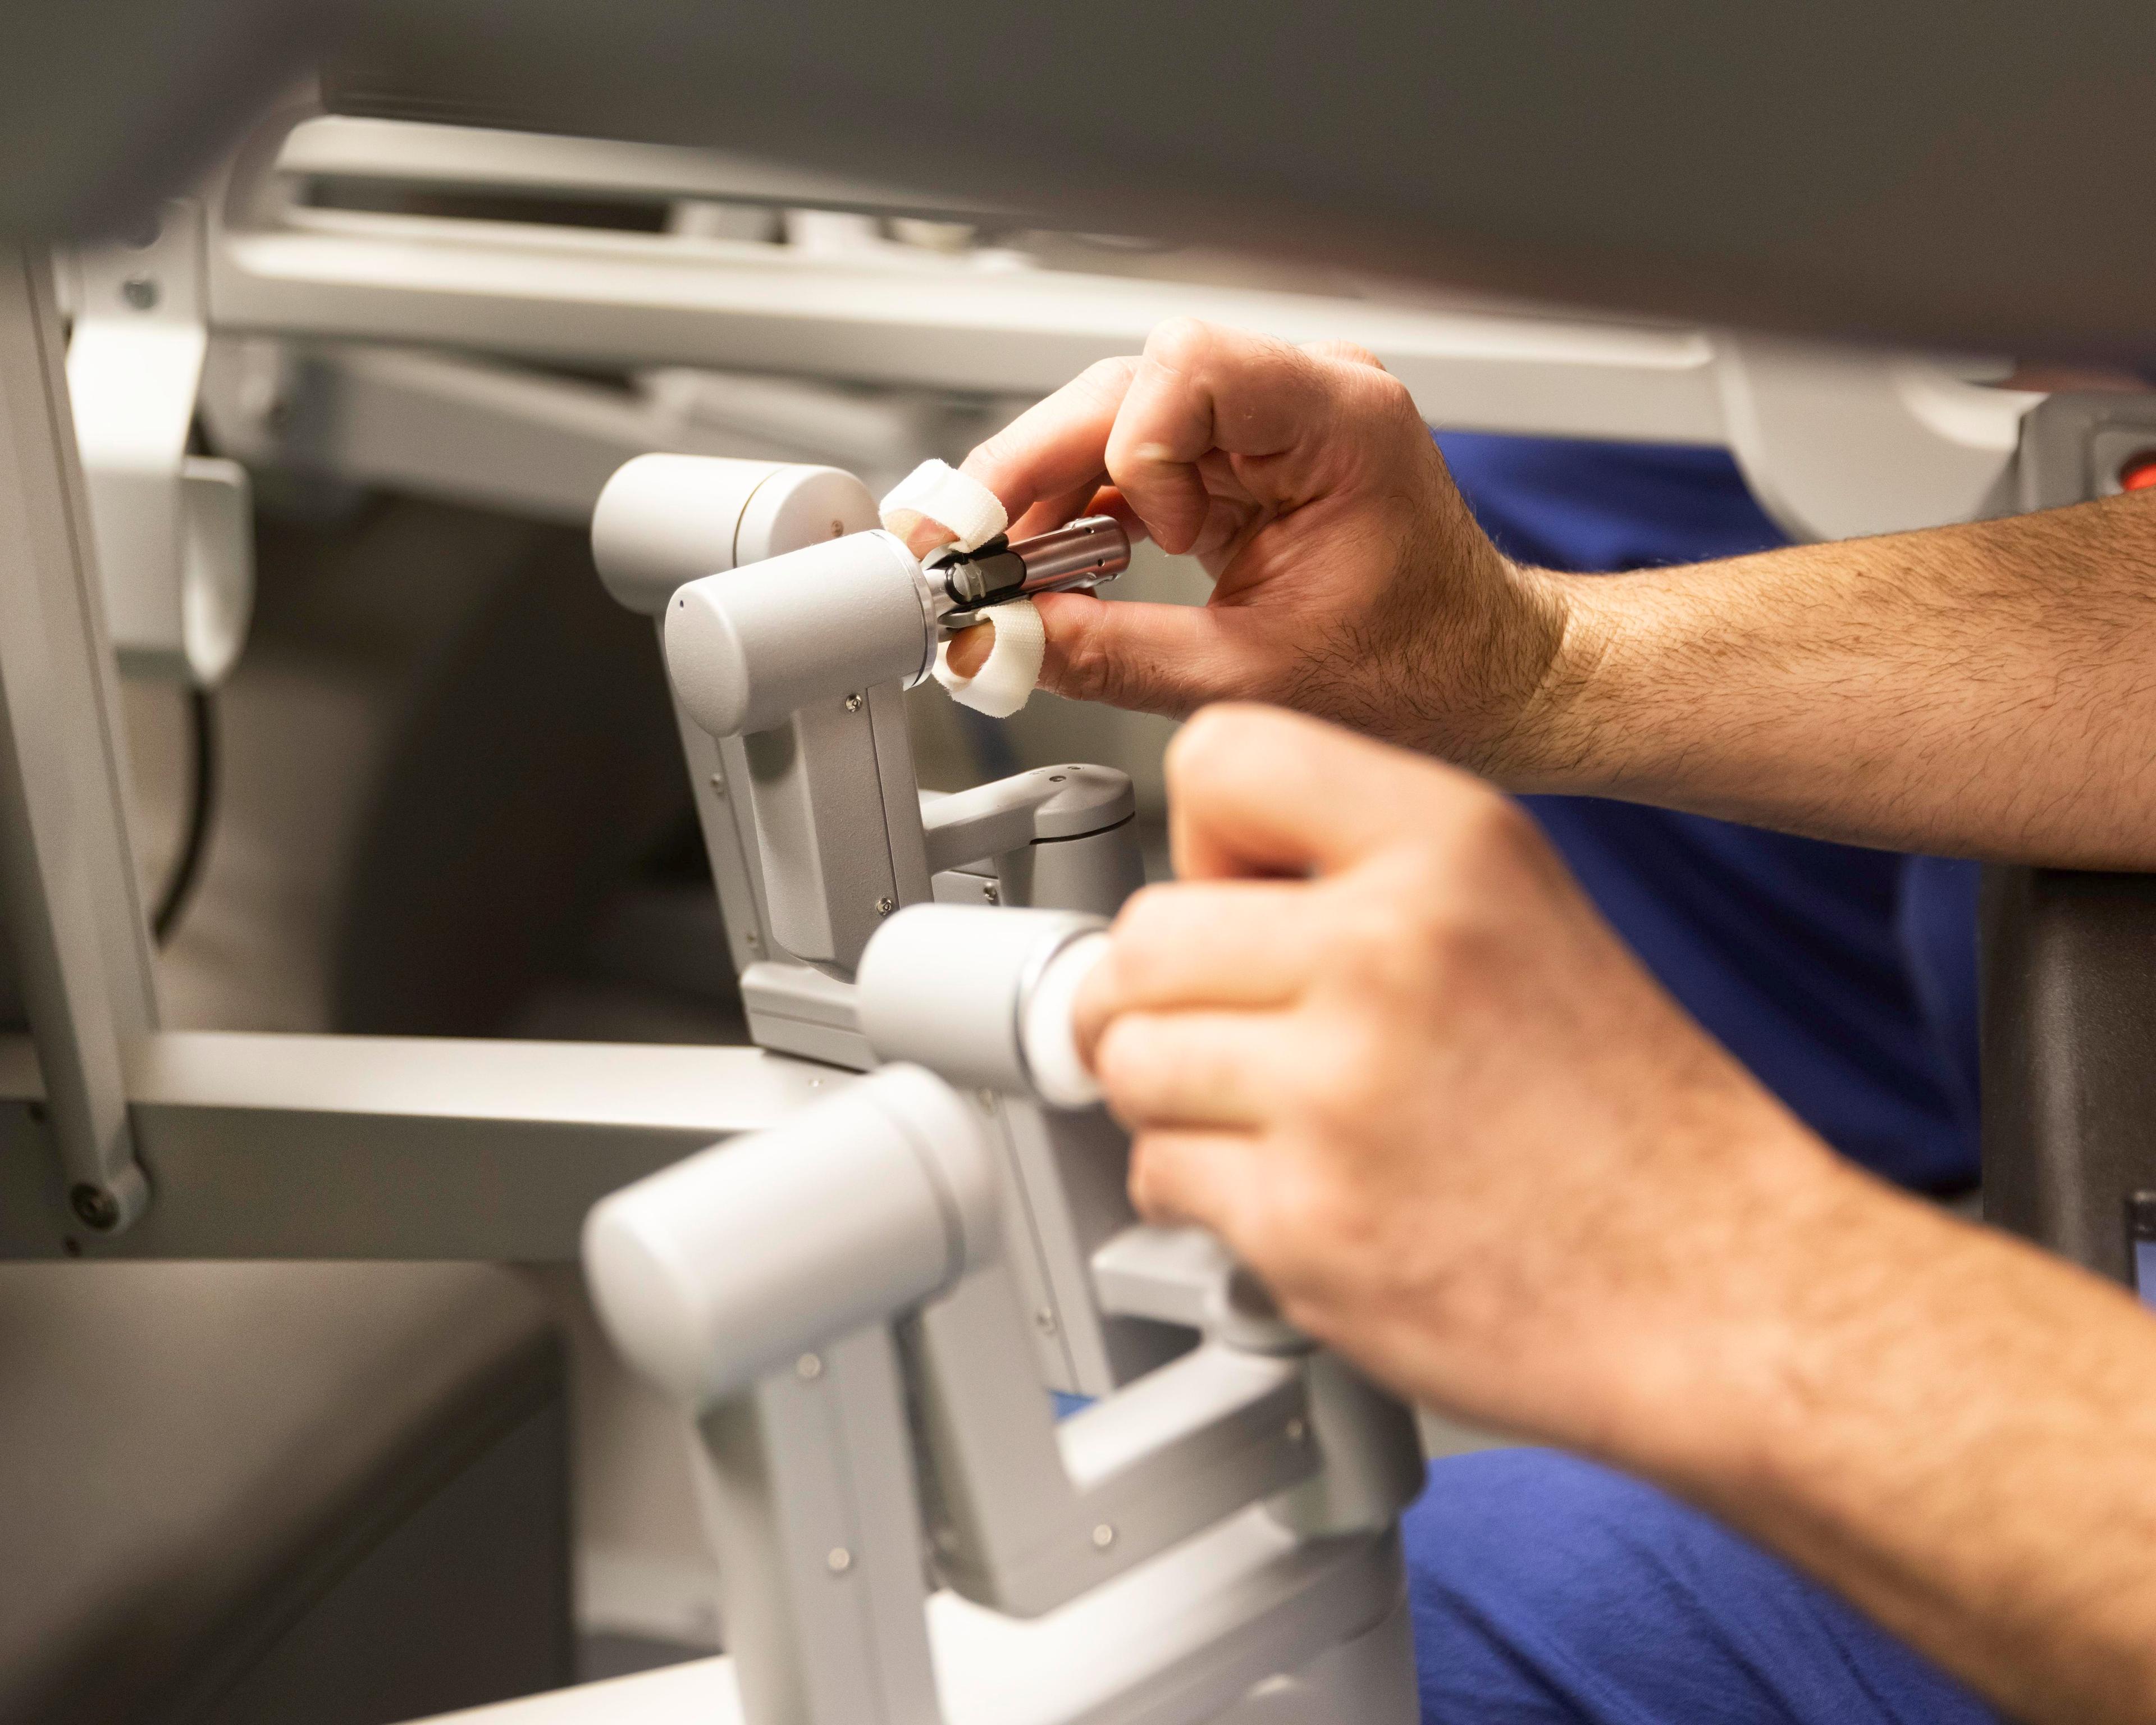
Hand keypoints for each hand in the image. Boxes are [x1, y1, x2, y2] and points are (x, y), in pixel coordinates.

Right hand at [898, 319, 1568, 769]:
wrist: (1489, 680)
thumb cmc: (1426, 671)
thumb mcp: (1253, 680)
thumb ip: (1111, 657)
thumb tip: (1002, 642)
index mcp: (1339, 423)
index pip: (1183, 369)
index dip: (1122, 453)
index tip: (1109, 542)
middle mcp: (1305, 398)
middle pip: (1126, 389)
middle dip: (1034, 471)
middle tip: (961, 549)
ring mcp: (1273, 421)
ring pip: (1116, 417)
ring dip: (1048, 493)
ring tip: (998, 568)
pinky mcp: (1245, 457)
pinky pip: (1137, 457)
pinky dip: (1085, 510)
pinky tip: (1050, 562)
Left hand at [1071, 703, 1864, 1462]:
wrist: (1723, 1285)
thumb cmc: (1625, 1111)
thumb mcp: (1516, 907)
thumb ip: (1357, 870)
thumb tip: (1195, 885)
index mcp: (1448, 847)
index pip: (1218, 760)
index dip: (1202, 845)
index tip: (1228, 903)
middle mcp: (1389, 951)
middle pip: (1141, 937)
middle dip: (1161, 998)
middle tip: (1228, 1037)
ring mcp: (1340, 1093)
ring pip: (1128, 1059)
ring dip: (1174, 1100)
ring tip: (1273, 1120)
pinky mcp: (1305, 1223)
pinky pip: (1158, 1174)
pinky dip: (1204, 1194)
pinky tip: (1300, 1191)